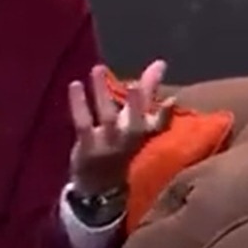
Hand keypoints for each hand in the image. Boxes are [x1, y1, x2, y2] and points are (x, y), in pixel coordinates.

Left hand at [67, 60, 175, 194]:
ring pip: (107, 117)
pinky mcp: (87, 146)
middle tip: (134, 83)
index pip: (159, 124)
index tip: (172, 100)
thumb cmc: (121, 143)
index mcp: (144, 132)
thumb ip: (147, 92)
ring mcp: (107, 144)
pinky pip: (83, 123)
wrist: (100, 184)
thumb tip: (160, 63)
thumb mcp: (137, 121)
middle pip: (135, 122)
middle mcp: (128, 139)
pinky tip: (75, 85)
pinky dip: (79, 105)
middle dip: (136, 103)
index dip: (166, 114)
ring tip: (98, 68)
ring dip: (101, 93)